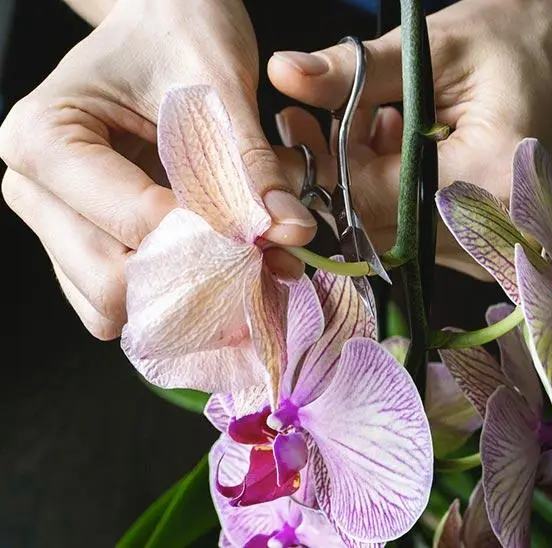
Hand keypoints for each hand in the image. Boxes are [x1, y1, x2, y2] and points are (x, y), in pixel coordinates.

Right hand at [0, 0, 315, 339]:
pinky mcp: (87, 244)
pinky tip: (223, 261)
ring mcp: (57, 224)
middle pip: (111, 284)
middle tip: (262, 254)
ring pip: (115, 305)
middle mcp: (36, 190)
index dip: (210, 237)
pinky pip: (128, 299)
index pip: (134, 222)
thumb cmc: (178, 31)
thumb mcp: (218, 84)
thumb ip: (250, 162)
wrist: (164, 21)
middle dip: (197, 276)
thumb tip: (290, 232)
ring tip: (245, 255)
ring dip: (190, 293)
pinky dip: (178, 294)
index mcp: (45, 139)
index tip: (267, 233)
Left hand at [266, 0, 551, 279]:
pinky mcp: (479, 247)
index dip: (324, 166)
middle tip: (313, 118)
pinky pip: (411, 230)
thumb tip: (283, 73)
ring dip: (363, 177)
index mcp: (487, 177)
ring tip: (369, 118)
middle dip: (338, 170)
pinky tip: (398, 143)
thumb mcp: (437, 47)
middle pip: (377, 221)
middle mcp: (491, 230)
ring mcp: (487, 247)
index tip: (296, 125)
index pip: (375, 197)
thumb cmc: (521, 45)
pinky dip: (389, 190)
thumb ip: (359, 70)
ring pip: (388, 228)